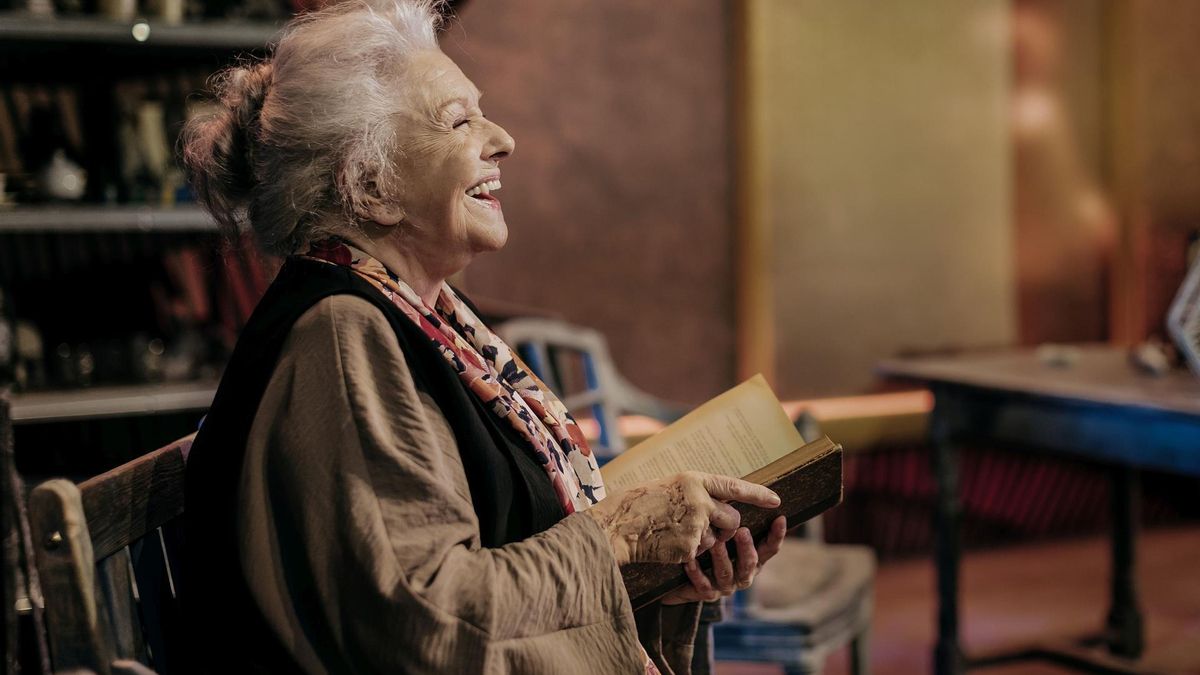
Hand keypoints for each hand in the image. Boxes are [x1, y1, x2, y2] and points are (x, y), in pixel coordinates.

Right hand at [583, 472, 779, 564]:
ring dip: (701, 542)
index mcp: (694, 480)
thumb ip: (693, 492)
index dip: (757, 494)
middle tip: (704, 527)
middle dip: (725, 527)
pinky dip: (686, 554)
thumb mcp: (668, 486)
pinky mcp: (690, 546)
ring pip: (715, 540)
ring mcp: (697, 524)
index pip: (734, 486)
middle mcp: (700, 500)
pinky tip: (667, 544)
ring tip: (673, 533)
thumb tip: (714, 502)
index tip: (775, 499)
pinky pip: (698, 554)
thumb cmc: (637, 504)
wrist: (617, 525)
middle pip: (732, 519)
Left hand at [661, 515, 786, 604]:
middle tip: (741, 531)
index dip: (777, 535)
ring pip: (728, 575)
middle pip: (751, 564)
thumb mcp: (721, 525)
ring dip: (722, 558)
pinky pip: (704, 587)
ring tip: (715, 543)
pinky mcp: (705, 594)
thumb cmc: (706, 542)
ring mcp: (725, 586)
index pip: (770, 548)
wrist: (678, 573)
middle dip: (747, 549)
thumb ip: (734, 513)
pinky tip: (691, 561)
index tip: (780, 518)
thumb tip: (751, 490)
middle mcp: (742, 573)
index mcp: (751, 557)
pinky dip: (698, 574)